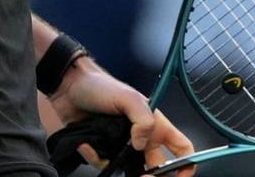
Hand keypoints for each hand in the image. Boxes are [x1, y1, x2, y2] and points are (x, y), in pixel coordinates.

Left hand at [49, 57, 195, 174]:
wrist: (69, 90)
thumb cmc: (101, 86)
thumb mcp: (129, 97)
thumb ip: (142, 119)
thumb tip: (141, 144)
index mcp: (156, 125)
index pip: (181, 149)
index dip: (185, 165)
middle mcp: (142, 139)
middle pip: (156, 170)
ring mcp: (122, 148)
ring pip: (128, 172)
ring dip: (118, 169)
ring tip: (108, 156)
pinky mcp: (102, 154)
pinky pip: (104, 166)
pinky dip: (95, 159)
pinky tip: (86, 145)